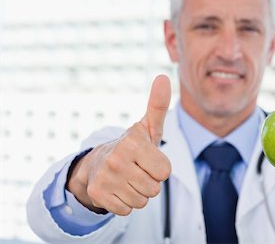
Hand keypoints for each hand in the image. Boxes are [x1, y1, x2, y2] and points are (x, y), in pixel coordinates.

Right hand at [67, 75, 171, 215]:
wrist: (98, 161)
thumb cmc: (132, 145)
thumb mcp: (147, 126)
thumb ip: (158, 105)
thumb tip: (163, 77)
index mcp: (132, 143)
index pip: (165, 172)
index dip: (160, 167)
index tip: (147, 158)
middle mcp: (116, 160)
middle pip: (154, 189)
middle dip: (149, 181)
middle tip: (137, 168)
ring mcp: (104, 179)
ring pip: (141, 201)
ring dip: (138, 192)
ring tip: (128, 177)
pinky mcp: (97, 195)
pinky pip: (126, 210)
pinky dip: (125, 202)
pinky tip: (117, 188)